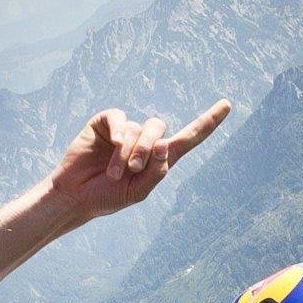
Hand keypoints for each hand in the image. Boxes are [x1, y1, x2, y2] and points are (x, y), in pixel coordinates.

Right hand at [42, 102, 228, 219]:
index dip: (208, 122)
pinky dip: (119, 133)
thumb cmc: (107, 197)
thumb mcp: (138, 192)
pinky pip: (120, 118)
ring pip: (138, 127)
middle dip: (148, 149)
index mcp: (159, 158)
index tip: (227, 105)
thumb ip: (155, 172)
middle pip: (160, 128)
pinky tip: (111, 144)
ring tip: (114, 172)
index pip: (189, 137)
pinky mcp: (106, 122)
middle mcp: (145, 139)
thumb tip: (165, 145)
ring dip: (128, 151)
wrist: (76, 196)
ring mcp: (125, 129)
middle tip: (133, 169)